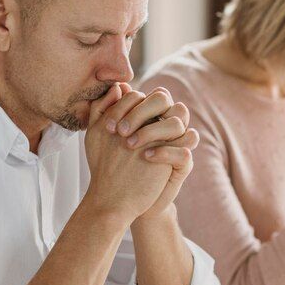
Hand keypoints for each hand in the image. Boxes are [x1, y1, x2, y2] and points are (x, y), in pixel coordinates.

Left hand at [84, 84, 197, 222]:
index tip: (108, 124)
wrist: (120, 199)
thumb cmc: (111, 163)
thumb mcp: (101, 136)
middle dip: (142, 112)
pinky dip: (165, 152)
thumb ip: (104, 109)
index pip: (149, 94)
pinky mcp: (182, 164)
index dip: (129, 103)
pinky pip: (184, 151)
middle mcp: (166, 124)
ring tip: (130, 145)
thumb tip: (118, 86)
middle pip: (167, 101)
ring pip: (179, 122)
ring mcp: (177, 143)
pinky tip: (146, 157)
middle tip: (120, 131)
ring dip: (153, 130)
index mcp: (151, 114)